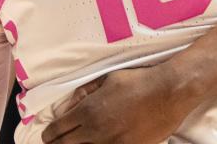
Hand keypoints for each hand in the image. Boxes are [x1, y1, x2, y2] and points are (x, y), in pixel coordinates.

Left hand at [41, 67, 185, 143]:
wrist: (168, 93)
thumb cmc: (138, 81)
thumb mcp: (108, 78)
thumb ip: (87, 91)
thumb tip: (71, 102)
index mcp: (88, 111)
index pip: (58, 129)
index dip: (49, 133)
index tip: (48, 134)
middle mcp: (96, 131)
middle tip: (53, 143)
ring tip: (74, 143)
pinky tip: (97, 143)